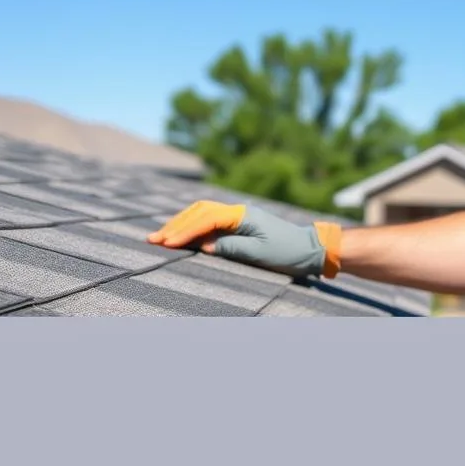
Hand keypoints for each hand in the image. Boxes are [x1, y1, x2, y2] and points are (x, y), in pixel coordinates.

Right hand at [146, 200, 342, 278]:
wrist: (311, 249)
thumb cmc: (288, 253)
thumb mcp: (259, 254)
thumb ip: (230, 248)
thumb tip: (204, 245)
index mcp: (243, 215)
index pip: (205, 219)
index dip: (184, 232)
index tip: (166, 244)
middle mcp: (239, 211)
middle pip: (199, 212)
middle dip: (175, 226)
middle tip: (153, 240)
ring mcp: (239, 216)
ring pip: (203, 213)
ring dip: (181, 224)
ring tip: (161, 237)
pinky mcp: (240, 224)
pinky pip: (211, 221)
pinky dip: (193, 227)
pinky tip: (182, 235)